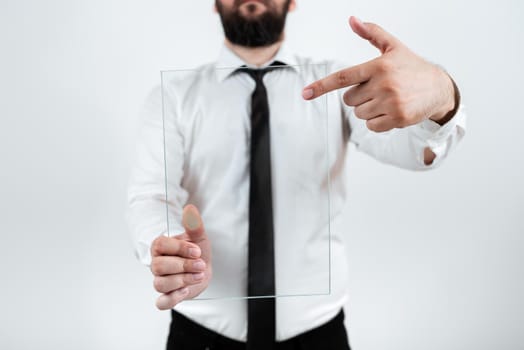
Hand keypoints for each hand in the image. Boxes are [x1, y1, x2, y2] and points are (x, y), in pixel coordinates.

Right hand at [150, 205, 211, 309]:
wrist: (203, 269)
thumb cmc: (197, 251)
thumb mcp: (198, 237)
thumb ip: (193, 224)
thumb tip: (190, 209)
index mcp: (161, 247)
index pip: (160, 245)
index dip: (179, 248)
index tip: (197, 250)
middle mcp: (157, 264)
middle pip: (158, 266)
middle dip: (183, 266)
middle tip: (200, 264)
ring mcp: (161, 281)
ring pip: (159, 284)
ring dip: (182, 280)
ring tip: (198, 275)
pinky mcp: (168, 296)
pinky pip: (161, 303)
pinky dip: (172, 299)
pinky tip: (185, 291)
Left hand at [302, 16, 455, 131]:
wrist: (439, 89)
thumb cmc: (411, 67)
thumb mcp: (394, 47)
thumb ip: (372, 34)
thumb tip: (352, 20)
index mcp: (378, 66)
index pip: (343, 78)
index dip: (322, 86)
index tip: (305, 94)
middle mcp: (384, 84)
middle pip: (349, 100)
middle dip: (358, 97)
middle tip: (378, 90)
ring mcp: (391, 103)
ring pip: (359, 114)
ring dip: (368, 110)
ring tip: (387, 100)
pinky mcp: (398, 118)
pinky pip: (371, 126)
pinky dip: (377, 122)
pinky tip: (391, 111)